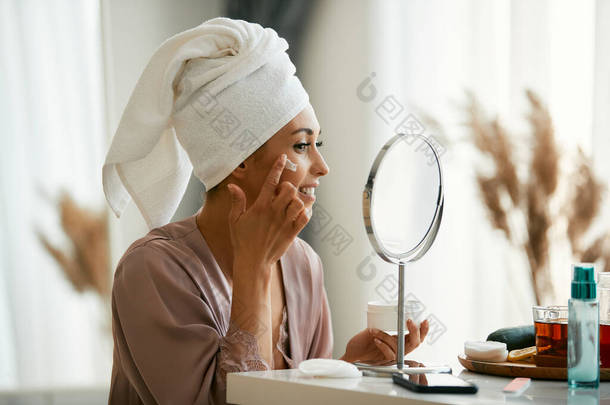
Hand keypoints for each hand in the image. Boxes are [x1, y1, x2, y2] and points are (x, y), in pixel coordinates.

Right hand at [227, 154, 309, 273]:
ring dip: (297, 199)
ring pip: (299, 202)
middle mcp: (274, 212)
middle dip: (288, 186)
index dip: (278, 167)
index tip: (283, 158)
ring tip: (291, 203)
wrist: (253, 262)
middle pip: (289, 189)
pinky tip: (299, 213)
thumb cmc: (242, 240)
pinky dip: (305, 213)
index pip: (271, 181)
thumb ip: (237, 201)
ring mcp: (285, 223)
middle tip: (283, 192)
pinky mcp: (292, 233)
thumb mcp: (235, 220)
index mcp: (260, 207)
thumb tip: (232, 185)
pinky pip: (305, 217)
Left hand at [340, 319, 428, 364]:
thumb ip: (381, 323)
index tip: (424, 320)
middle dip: (415, 331)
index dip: (423, 330)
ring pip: (399, 345)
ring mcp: (393, 355)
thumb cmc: (362, 342)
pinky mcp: (385, 360)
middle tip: (410, 321)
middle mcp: (398, 348)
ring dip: (387, 336)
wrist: (351, 354)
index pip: (416, 336)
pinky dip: (383, 345)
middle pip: (415, 343)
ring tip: (376, 331)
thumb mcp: (373, 328)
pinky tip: (376, 340)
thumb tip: (386, 311)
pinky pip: (389, 353)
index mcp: (399, 341)